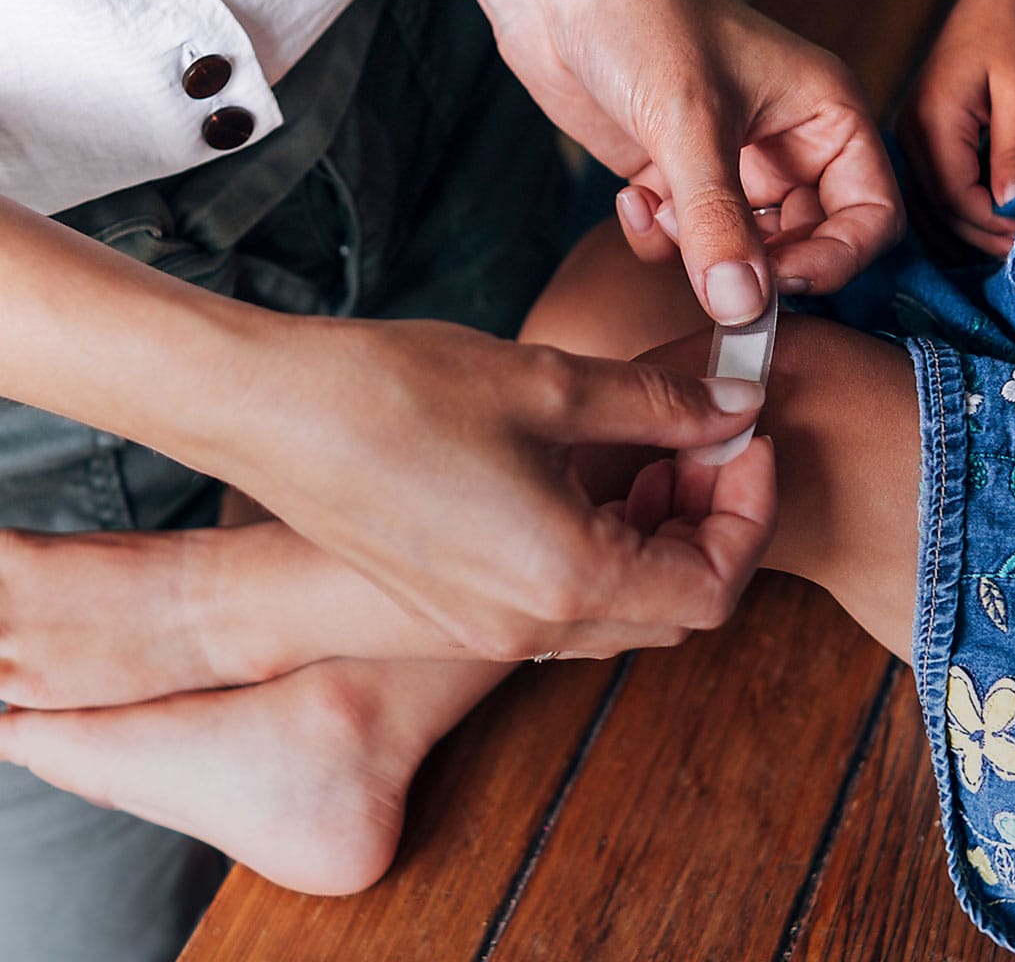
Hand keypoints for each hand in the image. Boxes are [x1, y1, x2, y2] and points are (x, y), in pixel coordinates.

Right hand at [229, 314, 775, 658]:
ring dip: (658, 540)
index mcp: (568, 580)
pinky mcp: (449, 611)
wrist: (264, 412)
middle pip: (673, 610)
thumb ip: (663, 405)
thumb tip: (736, 406)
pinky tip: (589, 475)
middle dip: (712, 527)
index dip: (750, 515)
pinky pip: (560, 605)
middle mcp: (530, 628)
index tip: (750, 440)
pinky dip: (601, 551)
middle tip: (711, 441)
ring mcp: (483, 629)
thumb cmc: (399, 391)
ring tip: (656, 449)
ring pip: (618, 611)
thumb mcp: (552, 384)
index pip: (713, 587)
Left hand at [462, 0, 901, 319]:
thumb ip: (719, 225)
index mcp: (826, 113)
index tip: (779, 280)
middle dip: (758, 265)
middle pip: (811, 245)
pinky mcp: (678, 176)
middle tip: (710, 266)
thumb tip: (745, 309)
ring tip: (659, 211)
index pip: (873, 215)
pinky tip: (630, 196)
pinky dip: (660, 239)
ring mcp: (733, 163)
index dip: (837, 258)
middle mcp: (791, 142)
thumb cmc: (639, 16)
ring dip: (700, 253)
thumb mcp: (689, 125)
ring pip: (745, 253)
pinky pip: (690, 243)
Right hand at [898, 0, 1014, 257]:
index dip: (993, 226)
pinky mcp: (923, 141)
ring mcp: (912, 139)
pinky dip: (967, 212)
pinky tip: (999, 219)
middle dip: (984, 235)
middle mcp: (910, 134)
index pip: (954, 196)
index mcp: (931, 119)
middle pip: (940, 209)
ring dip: (974, 230)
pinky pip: (937, 192)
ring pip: (935, 207)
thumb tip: (1011, 205)